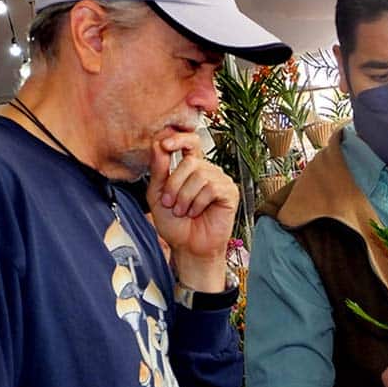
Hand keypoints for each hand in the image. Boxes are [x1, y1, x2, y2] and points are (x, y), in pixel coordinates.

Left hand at [146, 130, 238, 289]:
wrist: (188, 247)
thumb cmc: (175, 224)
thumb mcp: (157, 195)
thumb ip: (158, 170)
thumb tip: (158, 144)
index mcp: (190, 168)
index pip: (189, 142)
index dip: (179, 138)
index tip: (165, 144)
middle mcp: (207, 171)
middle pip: (190, 161)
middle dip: (174, 184)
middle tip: (171, 204)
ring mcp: (220, 180)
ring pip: (200, 175)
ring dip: (185, 197)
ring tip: (184, 211)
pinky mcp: (230, 192)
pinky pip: (211, 188)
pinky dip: (198, 203)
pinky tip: (197, 212)